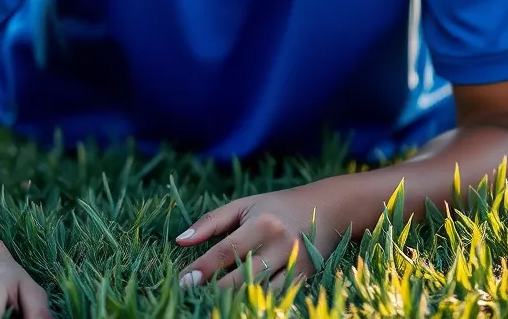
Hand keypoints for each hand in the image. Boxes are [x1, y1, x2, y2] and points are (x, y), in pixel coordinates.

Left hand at [175, 180, 348, 290]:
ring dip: (235, 299)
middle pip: (241, 277)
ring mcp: (294, 264)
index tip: (183, 281)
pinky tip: (240, 302)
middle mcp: (279, 245)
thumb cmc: (276, 206)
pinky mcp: (303, 279)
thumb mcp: (244, 205)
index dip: (203, 268)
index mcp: (262, 223)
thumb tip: (181, 240)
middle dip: (215, 289)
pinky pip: (277, 298)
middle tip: (192, 295)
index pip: (226, 251)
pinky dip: (257, 301)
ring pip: (260, 292)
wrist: (326, 209)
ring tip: (213, 301)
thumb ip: (212, 221)